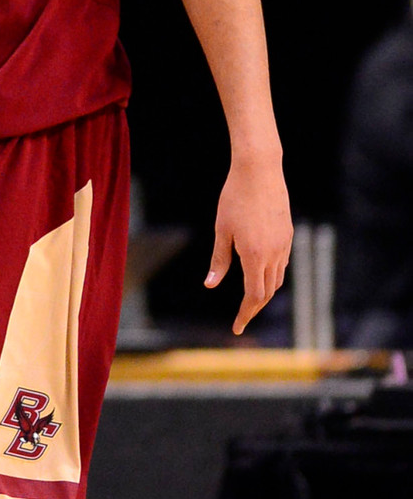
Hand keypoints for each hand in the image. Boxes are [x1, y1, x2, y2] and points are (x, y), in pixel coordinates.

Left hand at [206, 150, 291, 335]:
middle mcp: (273, 253)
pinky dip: (272, 276)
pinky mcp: (287, 235)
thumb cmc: (234, 199)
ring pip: (278, 279)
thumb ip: (219, 261)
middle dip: (254, 308)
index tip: (236, 327)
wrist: (259, 171)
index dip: (245, 313)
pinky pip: (282, 263)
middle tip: (241, 319)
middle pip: (267, 292)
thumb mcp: (221, 230)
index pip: (253, 296)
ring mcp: (284, 244)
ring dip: (265, 293)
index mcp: (254, 255)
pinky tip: (261, 275)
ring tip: (250, 302)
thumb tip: (210, 285)